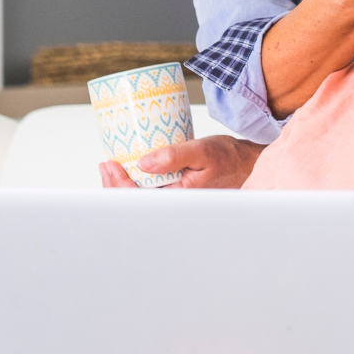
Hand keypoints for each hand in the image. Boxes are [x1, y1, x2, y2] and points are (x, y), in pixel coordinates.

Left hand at [97, 135, 263, 188]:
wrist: (247, 164)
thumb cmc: (229, 159)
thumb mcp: (201, 151)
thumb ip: (174, 156)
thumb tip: (144, 162)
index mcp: (179, 197)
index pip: (139, 200)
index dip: (118, 185)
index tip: (110, 165)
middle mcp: (175, 202)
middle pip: (135, 202)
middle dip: (114, 186)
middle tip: (106, 165)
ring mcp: (174, 198)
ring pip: (140, 198)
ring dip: (123, 185)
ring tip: (111, 168)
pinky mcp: (175, 192)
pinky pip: (149, 191)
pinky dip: (135, 182)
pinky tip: (128, 171)